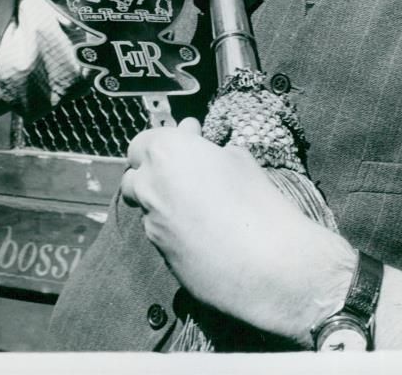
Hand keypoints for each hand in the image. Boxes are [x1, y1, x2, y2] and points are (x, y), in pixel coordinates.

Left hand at [121, 118, 355, 343]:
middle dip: (155, 171)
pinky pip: (160, 233)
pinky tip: (204, 232)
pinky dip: (175, 228)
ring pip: (147, 206)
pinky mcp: (159, 255)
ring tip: (196, 203)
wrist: (266, 262)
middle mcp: (150, 186)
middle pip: (135, 175)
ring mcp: (151, 222)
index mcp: (166, 152)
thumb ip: (210, 154)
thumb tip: (206, 156)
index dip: (165, 141)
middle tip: (185, 171)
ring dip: (163, 200)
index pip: (143, 142)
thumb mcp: (238, 158)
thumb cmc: (256, 201)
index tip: (188, 140)